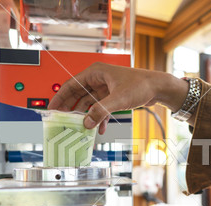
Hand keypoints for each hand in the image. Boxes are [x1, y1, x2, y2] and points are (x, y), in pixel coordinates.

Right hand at [48, 62, 188, 133]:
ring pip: (89, 103)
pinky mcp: (112, 96)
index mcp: (95, 72)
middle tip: (62, 120)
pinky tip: (99, 128)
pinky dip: (98, 118)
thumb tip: (87, 122)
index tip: (52, 108)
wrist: (158, 88)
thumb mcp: (117, 99)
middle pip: (77, 95)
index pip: (70, 85)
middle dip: (71, 109)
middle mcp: (98, 79)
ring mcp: (105, 88)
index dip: (60, 97)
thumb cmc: (141, 84)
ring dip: (86, 116)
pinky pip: (100, 108)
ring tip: (80, 128)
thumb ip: (100, 111)